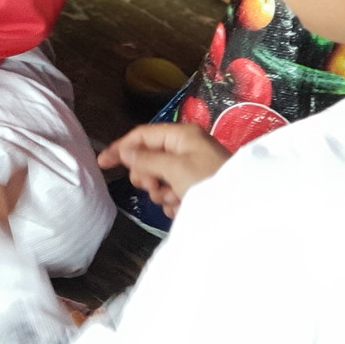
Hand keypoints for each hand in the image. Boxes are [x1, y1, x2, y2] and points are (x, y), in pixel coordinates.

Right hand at [98, 123, 228, 217]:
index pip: (143, 135)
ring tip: (175, 200)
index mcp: (181, 135)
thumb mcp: (174, 168)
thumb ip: (146, 160)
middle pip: (150, 158)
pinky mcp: (197, 186)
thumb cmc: (208, 181)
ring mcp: (192, 167)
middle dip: (148, 176)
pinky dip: (173, 201)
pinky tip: (182, 207)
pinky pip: (173, 191)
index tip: (103, 164)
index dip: (121, 148)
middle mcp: (186, 147)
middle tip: (154, 187)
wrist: (242, 208)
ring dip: (161, 192)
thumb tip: (125, 152)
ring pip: (160, 178)